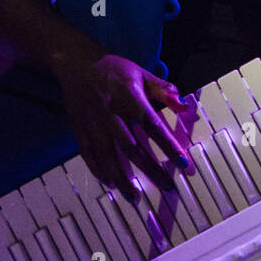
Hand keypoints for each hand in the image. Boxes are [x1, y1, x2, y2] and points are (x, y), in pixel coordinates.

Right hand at [51, 51, 193, 201]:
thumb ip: (163, 90)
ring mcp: (94, 125)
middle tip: (167, 187)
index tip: (184, 163)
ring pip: (108, 157)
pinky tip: (109, 184)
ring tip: (134, 197)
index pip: (153, 126)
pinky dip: (99, 170)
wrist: (76, 63)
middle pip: (133, 148)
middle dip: (151, 170)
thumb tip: (184, 105)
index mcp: (130, 99)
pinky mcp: (80, 130)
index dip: (169, 146)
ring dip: (122, 179)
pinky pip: (89, 155)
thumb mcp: (141, 73)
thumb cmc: (112, 69)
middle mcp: (112, 115)